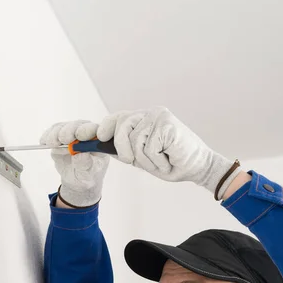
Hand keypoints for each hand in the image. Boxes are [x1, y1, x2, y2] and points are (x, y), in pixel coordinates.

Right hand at [40, 120, 109, 206]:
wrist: (76, 180)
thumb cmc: (87, 176)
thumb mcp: (88, 175)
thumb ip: (85, 165)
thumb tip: (80, 154)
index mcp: (99, 142)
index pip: (97, 131)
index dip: (88, 131)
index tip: (79, 136)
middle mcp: (87, 134)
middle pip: (79, 125)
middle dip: (70, 130)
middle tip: (63, 139)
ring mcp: (73, 133)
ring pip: (65, 126)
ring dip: (57, 133)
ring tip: (52, 143)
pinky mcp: (61, 135)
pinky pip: (54, 130)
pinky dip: (48, 135)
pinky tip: (44, 142)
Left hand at [96, 106, 241, 198]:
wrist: (196, 168)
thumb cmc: (169, 163)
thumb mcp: (139, 157)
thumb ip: (121, 149)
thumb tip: (97, 144)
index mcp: (141, 119)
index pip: (116, 118)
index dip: (102, 127)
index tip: (85, 136)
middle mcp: (148, 113)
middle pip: (120, 126)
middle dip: (124, 148)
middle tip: (134, 160)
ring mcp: (158, 116)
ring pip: (134, 140)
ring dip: (145, 159)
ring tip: (160, 160)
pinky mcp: (167, 123)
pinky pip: (149, 147)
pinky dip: (157, 160)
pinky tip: (168, 159)